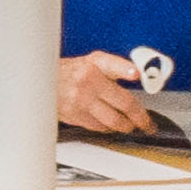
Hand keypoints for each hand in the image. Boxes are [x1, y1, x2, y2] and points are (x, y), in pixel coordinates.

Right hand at [53, 53, 167, 142]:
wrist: (43, 82)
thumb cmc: (73, 72)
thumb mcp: (93, 61)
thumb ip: (117, 67)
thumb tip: (139, 76)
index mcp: (95, 64)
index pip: (112, 65)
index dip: (125, 69)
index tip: (135, 74)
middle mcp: (88, 80)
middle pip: (124, 102)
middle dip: (141, 117)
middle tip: (147, 124)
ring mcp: (81, 99)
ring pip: (114, 120)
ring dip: (126, 126)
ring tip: (130, 126)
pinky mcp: (74, 115)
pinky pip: (99, 127)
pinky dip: (108, 128)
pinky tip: (110, 125)